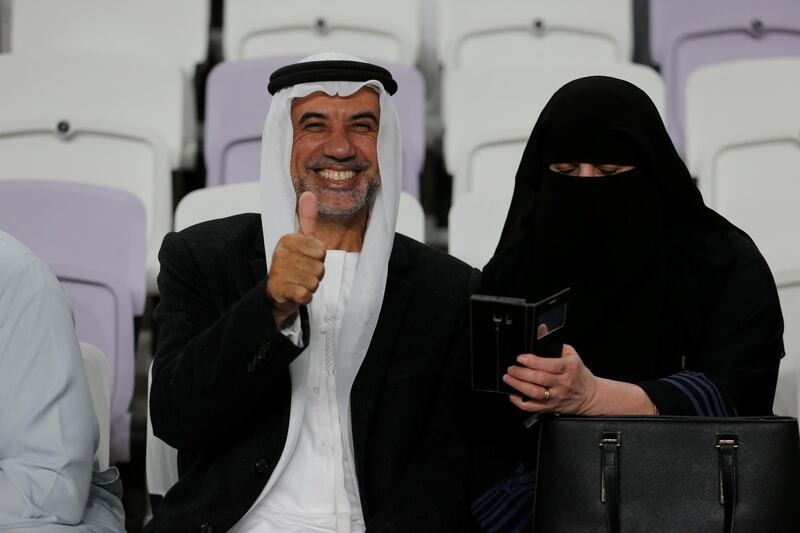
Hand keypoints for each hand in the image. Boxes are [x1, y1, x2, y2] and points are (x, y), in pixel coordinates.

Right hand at [266, 192, 325, 327]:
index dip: (318, 259)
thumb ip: (307, 218)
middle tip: (302, 274)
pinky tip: (295, 293)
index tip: (306, 260)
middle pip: (320, 268)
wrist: (276, 293)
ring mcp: (279, 272)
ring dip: (310, 286)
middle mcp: (281, 253)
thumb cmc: (293, 265)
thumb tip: (309, 193)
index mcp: (287, 239)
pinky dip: (304, 297)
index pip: (321, 251)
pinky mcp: (279, 290)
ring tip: (298, 283)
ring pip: (314, 282)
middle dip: (315, 274)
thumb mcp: (301, 240)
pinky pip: (306, 294)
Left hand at [502, 343, 599, 414]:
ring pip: (535, 393)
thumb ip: (554, 342)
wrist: (589, 395)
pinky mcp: (551, 407)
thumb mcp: (570, 354)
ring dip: (518, 386)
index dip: (532, 361)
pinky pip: (533, 407)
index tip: (520, 358)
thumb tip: (541, 329)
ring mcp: (556, 396)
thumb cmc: (577, 373)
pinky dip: (520, 402)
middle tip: (511, 368)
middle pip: (539, 379)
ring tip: (509, 378)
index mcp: (568, 367)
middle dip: (521, 373)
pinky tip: (514, 394)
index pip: (549, 365)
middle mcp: (562, 383)